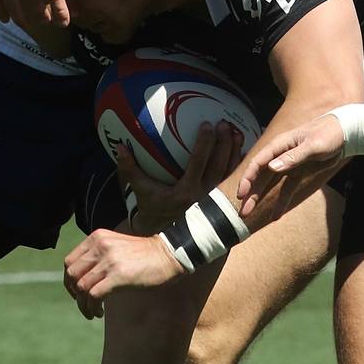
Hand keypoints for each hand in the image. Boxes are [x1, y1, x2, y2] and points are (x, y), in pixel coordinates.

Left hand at [63, 229, 184, 319]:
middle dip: (74, 293)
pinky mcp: (118, 276)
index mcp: (97, 237)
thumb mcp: (116, 246)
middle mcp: (100, 246)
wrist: (168, 255)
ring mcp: (109, 260)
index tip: (77, 292)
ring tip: (93, 311)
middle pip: (72, 274)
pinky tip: (99, 312)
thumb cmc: (144, 255)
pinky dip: (92, 307)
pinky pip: (93, 295)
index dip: (69, 280)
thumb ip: (99, 254)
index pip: (70, 261)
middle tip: (84, 303)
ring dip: (83, 305)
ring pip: (81, 287)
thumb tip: (81, 277)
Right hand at [122, 122, 242, 233]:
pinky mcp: (221, 204)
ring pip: (230, 173)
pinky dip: (239, 167)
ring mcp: (215, 201)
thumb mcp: (140, 190)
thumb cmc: (153, 210)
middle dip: (224, 143)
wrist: (167, 239)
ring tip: (237, 132)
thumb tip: (120, 147)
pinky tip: (242, 152)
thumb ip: (130, 169)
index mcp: (185, 193)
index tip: (208, 124)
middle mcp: (204, 197)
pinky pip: (235, 182)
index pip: (198, 163)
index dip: (205, 143)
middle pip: (219, 166)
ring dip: (235, 152)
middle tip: (224, 124)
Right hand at [237, 113, 345, 217]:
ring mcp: (288, 165)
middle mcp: (280, 155)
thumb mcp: (313, 146)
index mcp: (280, 145)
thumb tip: (271, 168)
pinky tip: (276, 217)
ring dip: (260, 199)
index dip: (248, 178)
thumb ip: (293, 157)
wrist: (344, 133)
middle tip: (243, 212)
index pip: (258, 162)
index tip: (242, 194)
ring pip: (270, 184)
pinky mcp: (298, 172)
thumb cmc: (328, 134)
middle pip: (261, 176)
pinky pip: (286, 189)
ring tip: (249, 215)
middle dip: (251, 194)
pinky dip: (281, 202)